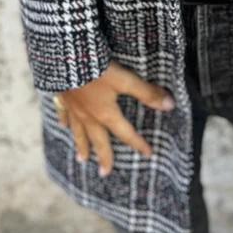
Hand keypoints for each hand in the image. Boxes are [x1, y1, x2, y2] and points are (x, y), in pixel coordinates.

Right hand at [53, 61, 174, 175]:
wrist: (65, 59)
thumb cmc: (97, 70)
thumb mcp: (125, 80)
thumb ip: (146, 93)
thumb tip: (170, 105)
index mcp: (105, 114)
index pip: (126, 133)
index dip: (138, 143)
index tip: (148, 154)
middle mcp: (89, 116)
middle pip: (98, 140)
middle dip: (103, 156)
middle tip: (105, 173)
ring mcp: (74, 108)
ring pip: (79, 132)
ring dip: (82, 146)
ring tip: (82, 159)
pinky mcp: (62, 97)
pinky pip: (64, 114)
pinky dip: (65, 122)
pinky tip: (63, 125)